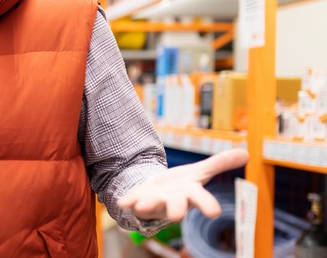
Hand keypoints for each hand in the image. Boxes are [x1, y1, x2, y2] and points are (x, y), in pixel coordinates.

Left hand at [118, 148, 248, 221]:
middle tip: (176, 216)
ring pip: (152, 207)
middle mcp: (172, 202)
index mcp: (188, 194)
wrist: (155, 191)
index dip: (206, 205)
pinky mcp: (136, 201)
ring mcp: (153, 203)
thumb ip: (219, 164)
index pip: (200, 199)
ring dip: (148, 205)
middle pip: (176, 209)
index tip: (214, 212)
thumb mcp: (198, 172)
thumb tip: (247, 153)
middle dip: (176, 211)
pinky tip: (122, 201)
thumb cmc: (180, 185)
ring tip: (143, 205)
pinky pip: (130, 203)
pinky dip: (127, 202)